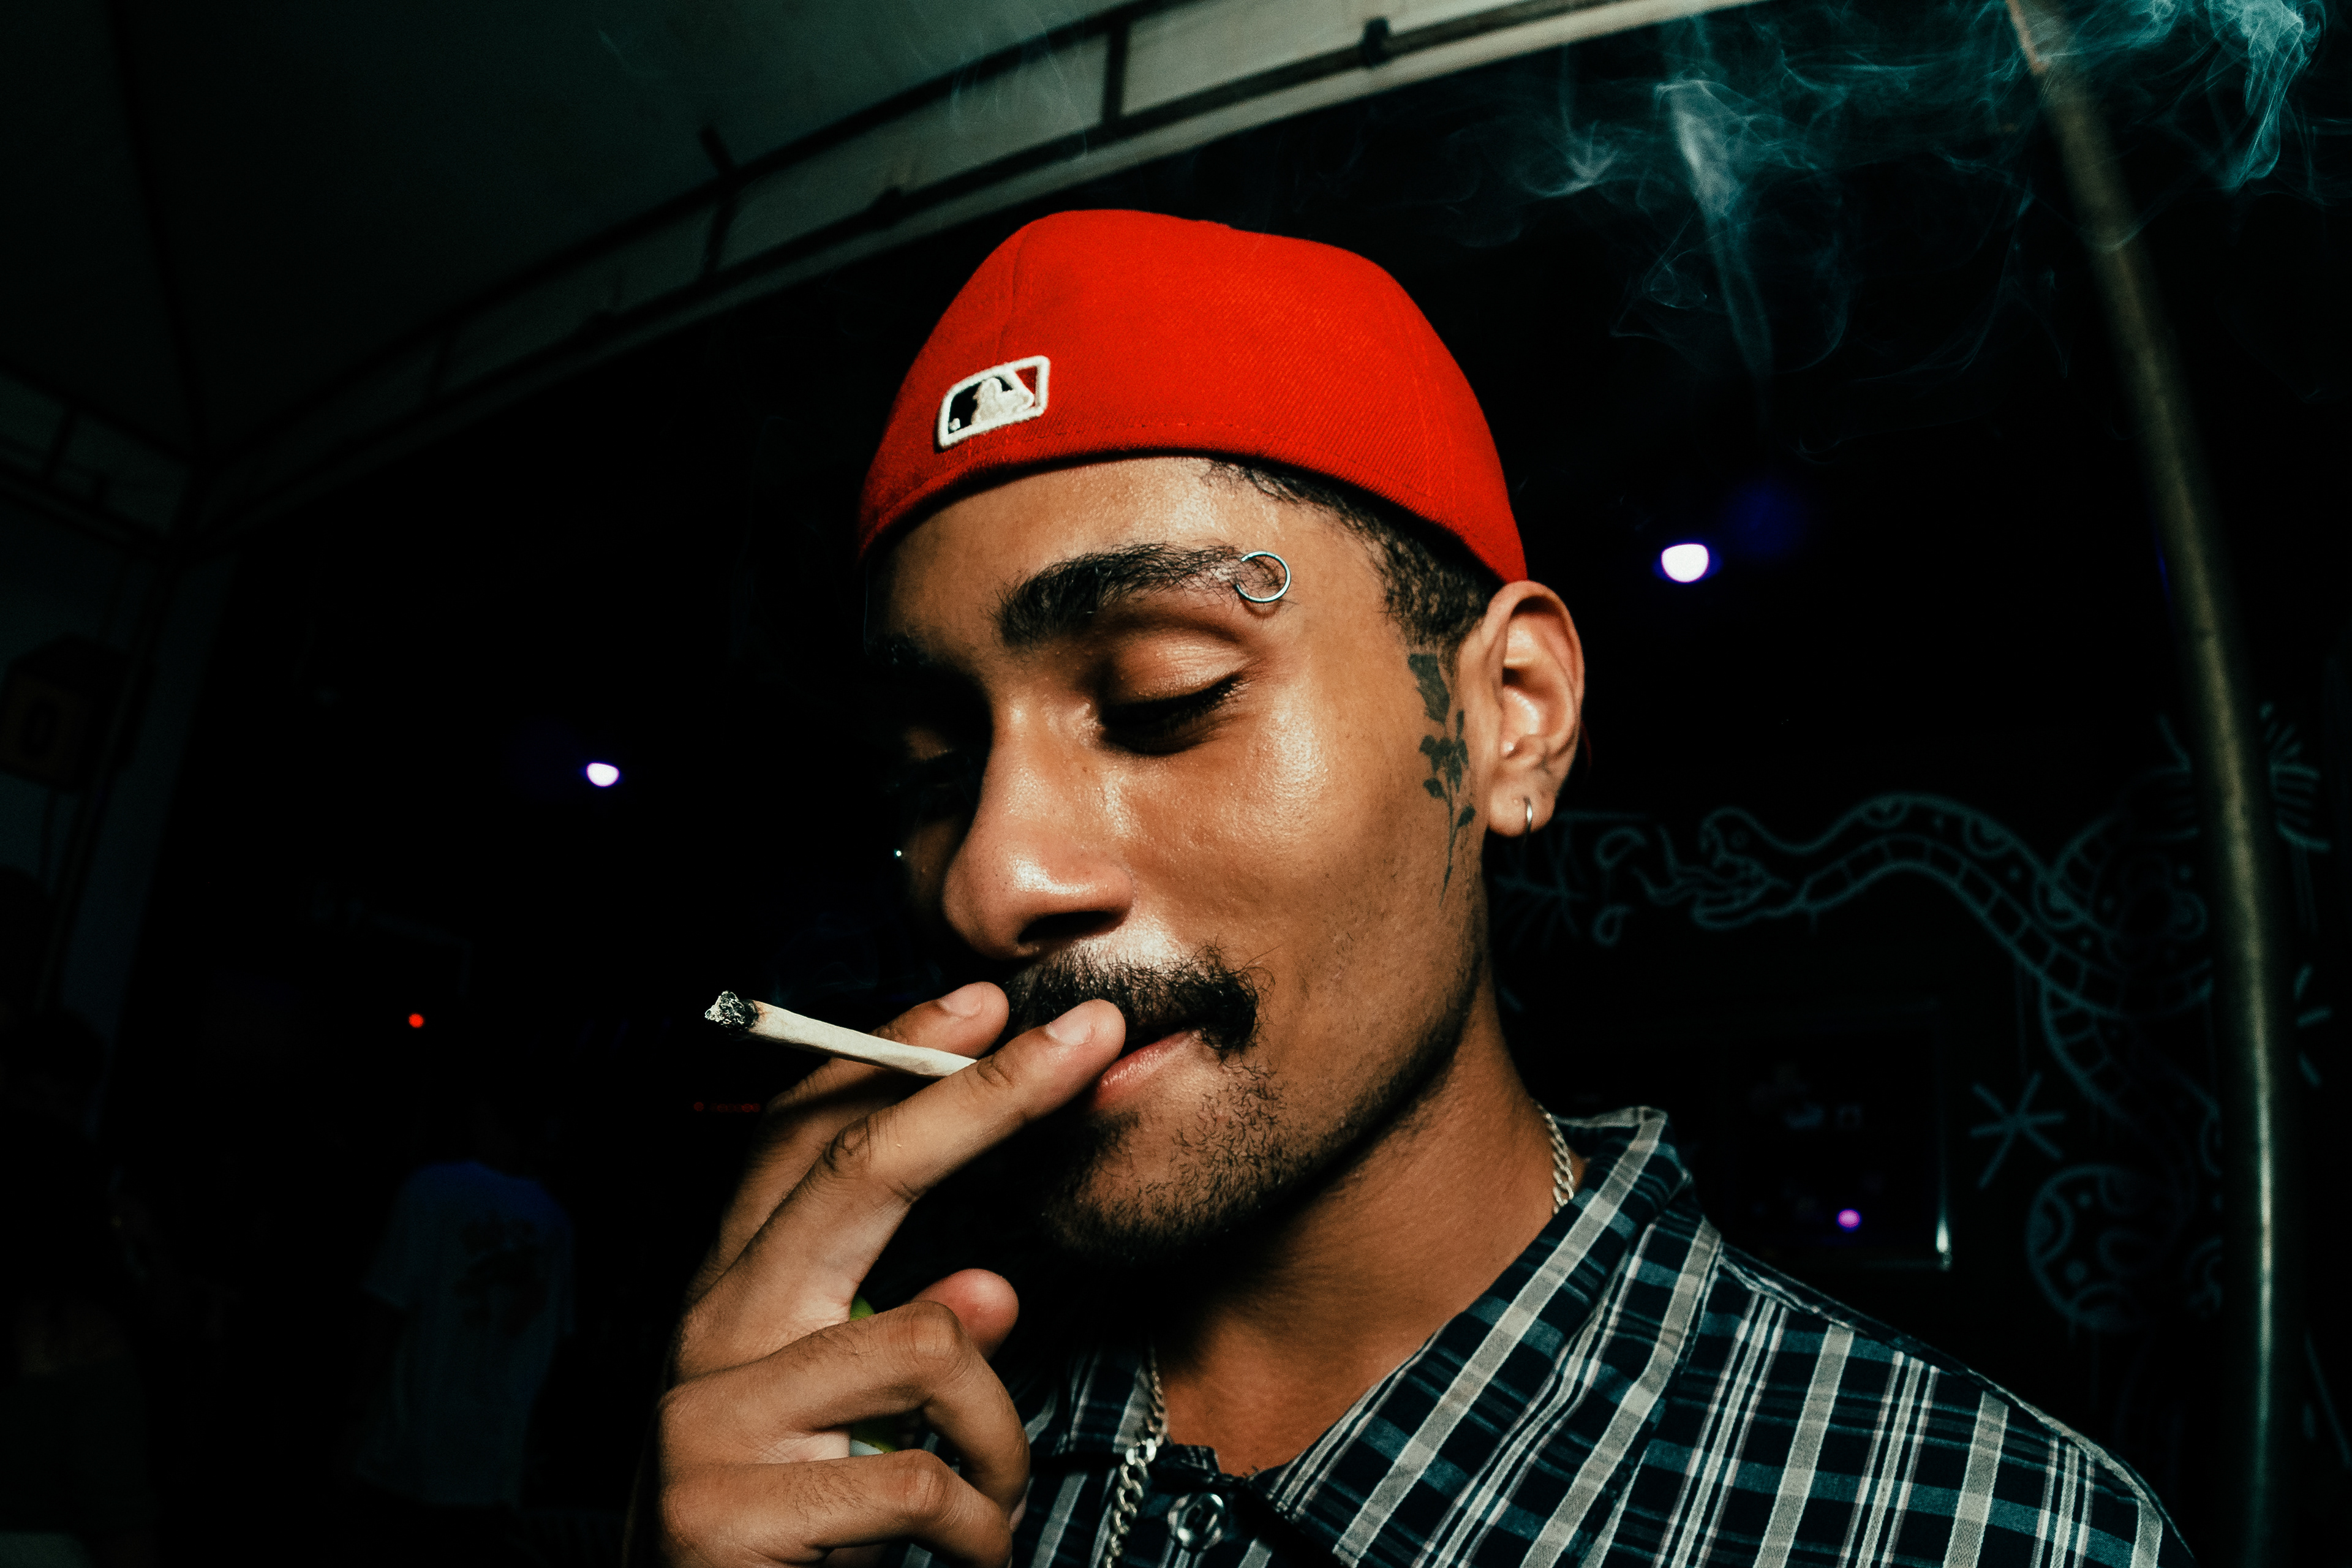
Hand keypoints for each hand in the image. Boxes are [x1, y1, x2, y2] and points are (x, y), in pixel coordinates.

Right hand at [652, 985, 1124, 1567]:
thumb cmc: (791, 1526)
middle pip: (863, 1173)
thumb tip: (993, 1289)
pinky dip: (980, 1526)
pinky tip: (971, 1557)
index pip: (802, 1135)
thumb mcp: (845, 1417)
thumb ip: (902, 1337)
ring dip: (1001, 1435)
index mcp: (735, 1292)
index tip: (984, 999)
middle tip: (1089, 1040)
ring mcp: (709, 1415)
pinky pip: (922, 1480)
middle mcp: (710, 1330)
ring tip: (996, 1497)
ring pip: (931, 1344)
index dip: (891, 1055)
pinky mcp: (730, 1509)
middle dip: (989, 1095)